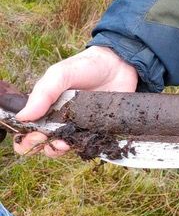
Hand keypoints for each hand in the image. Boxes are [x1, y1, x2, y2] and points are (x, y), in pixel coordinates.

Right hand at [13, 46, 137, 157]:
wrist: (119, 64)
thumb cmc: (85, 67)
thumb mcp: (60, 74)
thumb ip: (43, 93)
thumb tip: (22, 117)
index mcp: (46, 108)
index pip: (29, 131)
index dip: (27, 139)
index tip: (37, 135)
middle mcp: (61, 121)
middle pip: (45, 144)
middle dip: (44, 147)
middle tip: (52, 140)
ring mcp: (81, 127)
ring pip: (67, 148)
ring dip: (63, 150)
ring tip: (67, 143)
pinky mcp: (100, 130)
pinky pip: (91, 145)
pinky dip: (87, 148)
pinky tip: (87, 142)